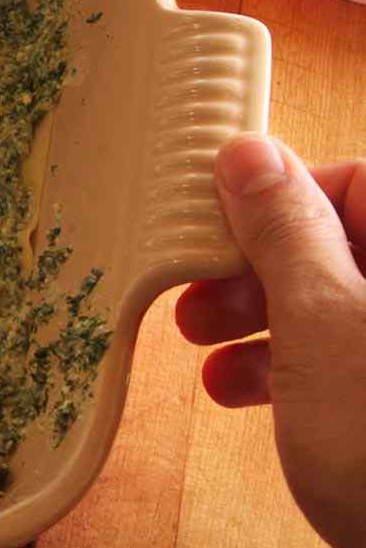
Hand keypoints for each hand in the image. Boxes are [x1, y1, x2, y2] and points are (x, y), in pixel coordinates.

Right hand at [176, 135, 365, 547]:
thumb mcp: (321, 322)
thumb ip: (285, 230)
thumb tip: (249, 153)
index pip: (357, 181)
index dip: (279, 198)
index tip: (216, 226)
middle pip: (340, 244)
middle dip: (256, 269)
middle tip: (197, 296)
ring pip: (335, 304)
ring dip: (259, 322)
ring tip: (201, 355)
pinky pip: (346, 359)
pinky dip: (290, 367)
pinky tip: (241, 394)